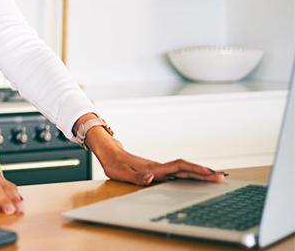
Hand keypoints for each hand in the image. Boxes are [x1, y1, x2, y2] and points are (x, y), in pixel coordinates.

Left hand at [86, 128, 225, 184]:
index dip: (194, 169)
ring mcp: (160, 169)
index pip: (178, 167)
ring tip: (215, 177)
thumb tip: (151, 178)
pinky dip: (190, 175)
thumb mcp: (122, 173)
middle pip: (185, 169)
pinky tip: (196, 178)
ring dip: (199, 173)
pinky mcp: (159, 171)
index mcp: (155, 168)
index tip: (208, 173)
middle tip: (221, 177)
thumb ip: (137, 177)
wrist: (110, 154)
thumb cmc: (115, 165)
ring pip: (184, 170)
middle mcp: (160, 167)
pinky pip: (178, 173)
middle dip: (203, 173)